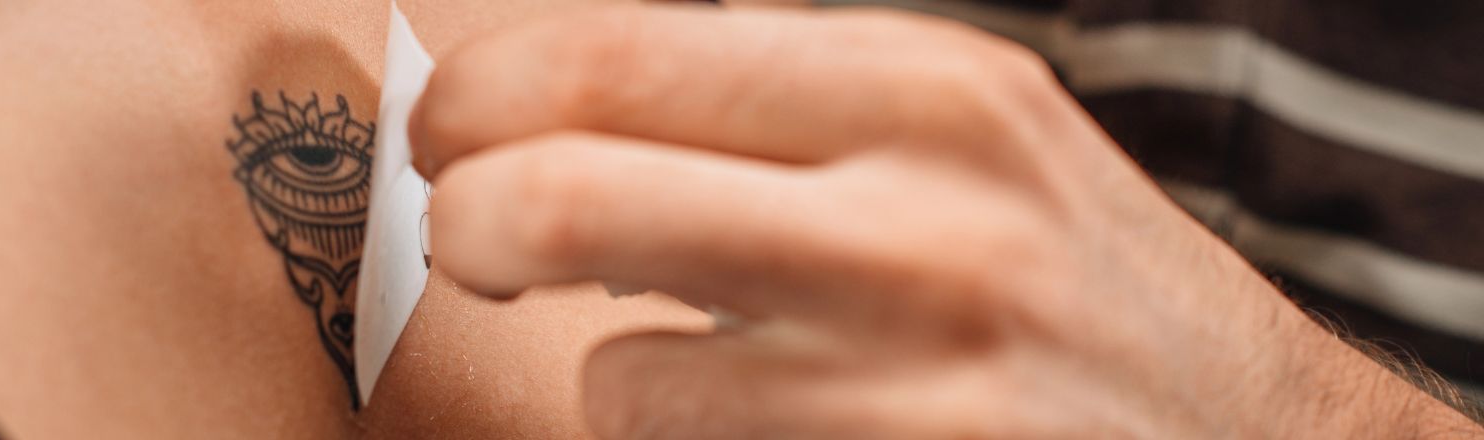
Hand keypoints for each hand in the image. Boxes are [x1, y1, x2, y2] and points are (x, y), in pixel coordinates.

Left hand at [410, 5, 1481, 438]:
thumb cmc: (1062, 283)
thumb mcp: (959, 136)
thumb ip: (775, 100)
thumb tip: (542, 83)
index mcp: (923, 86)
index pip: (608, 55)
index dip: (481, 97)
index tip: (446, 134)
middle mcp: (927, 220)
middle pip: (564, 198)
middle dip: (471, 226)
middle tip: (470, 241)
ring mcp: (920, 383)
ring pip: (618, 378)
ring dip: (622, 378)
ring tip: (706, 364)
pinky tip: (782, 436)